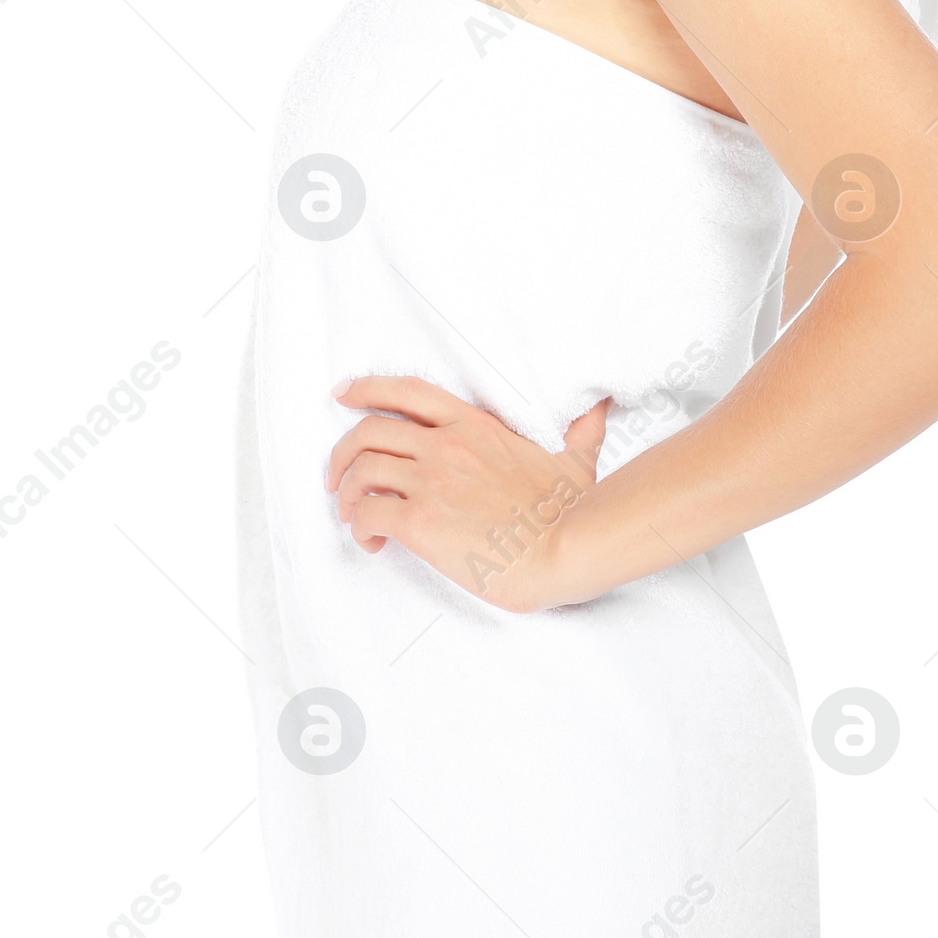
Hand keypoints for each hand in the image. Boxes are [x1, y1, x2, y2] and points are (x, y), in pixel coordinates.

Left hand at [326, 377, 610, 612]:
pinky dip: (359, 525)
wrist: (566, 548)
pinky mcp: (421, 521)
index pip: (408, 392)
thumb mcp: (576, 457)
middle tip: (337, 477)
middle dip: (342, 452)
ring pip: (361, 470)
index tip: (343, 394)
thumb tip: (601, 406)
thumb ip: (581, 429)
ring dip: (346, 492)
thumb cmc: (571, 511)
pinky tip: (372, 541)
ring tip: (353, 515)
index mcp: (475, 426)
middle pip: (369, 430)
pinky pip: (368, 512)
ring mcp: (432, 481)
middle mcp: (446, 446)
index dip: (367, 389)